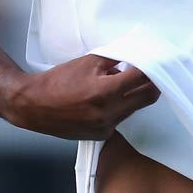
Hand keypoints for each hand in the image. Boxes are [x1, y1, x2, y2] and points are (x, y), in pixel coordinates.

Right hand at [4, 55, 159, 139]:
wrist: (33, 106)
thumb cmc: (58, 81)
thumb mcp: (89, 62)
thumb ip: (116, 59)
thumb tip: (138, 56)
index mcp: (104, 92)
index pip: (141, 78)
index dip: (153, 66)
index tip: (159, 59)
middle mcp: (108, 113)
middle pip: (147, 97)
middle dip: (153, 82)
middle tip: (153, 71)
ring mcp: (105, 127)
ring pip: (135, 108)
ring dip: (136, 94)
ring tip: (125, 82)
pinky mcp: (101, 136)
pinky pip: (121, 119)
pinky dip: (122, 107)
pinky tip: (110, 98)